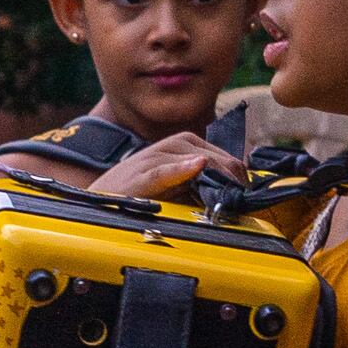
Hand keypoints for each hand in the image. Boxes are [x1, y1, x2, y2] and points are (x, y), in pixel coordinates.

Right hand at [87, 131, 235, 201]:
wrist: (100, 201)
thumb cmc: (139, 194)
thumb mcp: (178, 186)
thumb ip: (203, 184)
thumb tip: (236, 192)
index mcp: (184, 145)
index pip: (225, 157)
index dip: (239, 176)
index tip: (246, 196)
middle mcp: (173, 145)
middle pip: (217, 158)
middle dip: (233, 179)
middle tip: (242, 200)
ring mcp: (156, 158)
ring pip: (197, 159)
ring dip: (216, 175)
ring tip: (229, 191)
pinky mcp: (142, 175)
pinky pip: (164, 170)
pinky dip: (180, 168)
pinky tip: (195, 165)